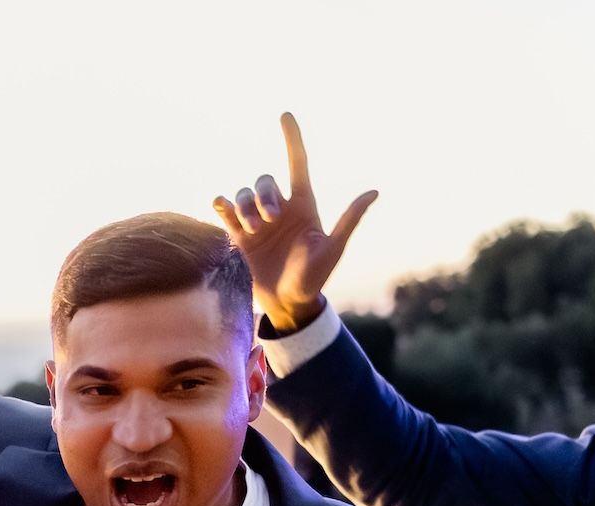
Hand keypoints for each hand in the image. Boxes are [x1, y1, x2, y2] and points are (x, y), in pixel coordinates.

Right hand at [212, 113, 377, 334]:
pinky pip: (224, 209)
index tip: (285, 115)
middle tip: (270, 220)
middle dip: (263, 196)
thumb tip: (373, 192)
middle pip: (264, 181)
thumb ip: (348, 220)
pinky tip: (222, 210)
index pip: (297, 163)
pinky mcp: (239, 235)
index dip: (291, 139)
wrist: (288, 302)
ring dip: (244, 207)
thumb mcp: (333, 249)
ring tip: (252, 230)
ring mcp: (257, 221)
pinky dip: (220, 205)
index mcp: (304, 205)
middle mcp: (279, 208)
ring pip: (243, 194)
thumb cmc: (315, 278)